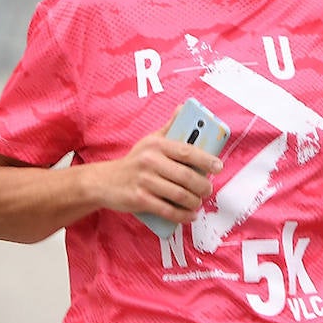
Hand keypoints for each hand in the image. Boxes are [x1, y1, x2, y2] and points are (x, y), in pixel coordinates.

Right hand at [92, 110, 223, 223]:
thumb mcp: (149, 141)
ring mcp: (144, 181)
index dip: (206, 160)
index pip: (187, 151)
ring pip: (180, 195)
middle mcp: (150, 161)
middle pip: (186, 176)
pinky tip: (190, 215)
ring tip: (198, 202)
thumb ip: (169, 127)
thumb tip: (183, 108)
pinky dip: (183, 215)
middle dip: (203, 186)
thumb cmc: (134, 162)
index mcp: (156, 145)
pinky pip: (168, 209)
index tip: (218, 166)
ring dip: (194, 202)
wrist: (104, 182)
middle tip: (207, 189)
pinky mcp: (140, 199)